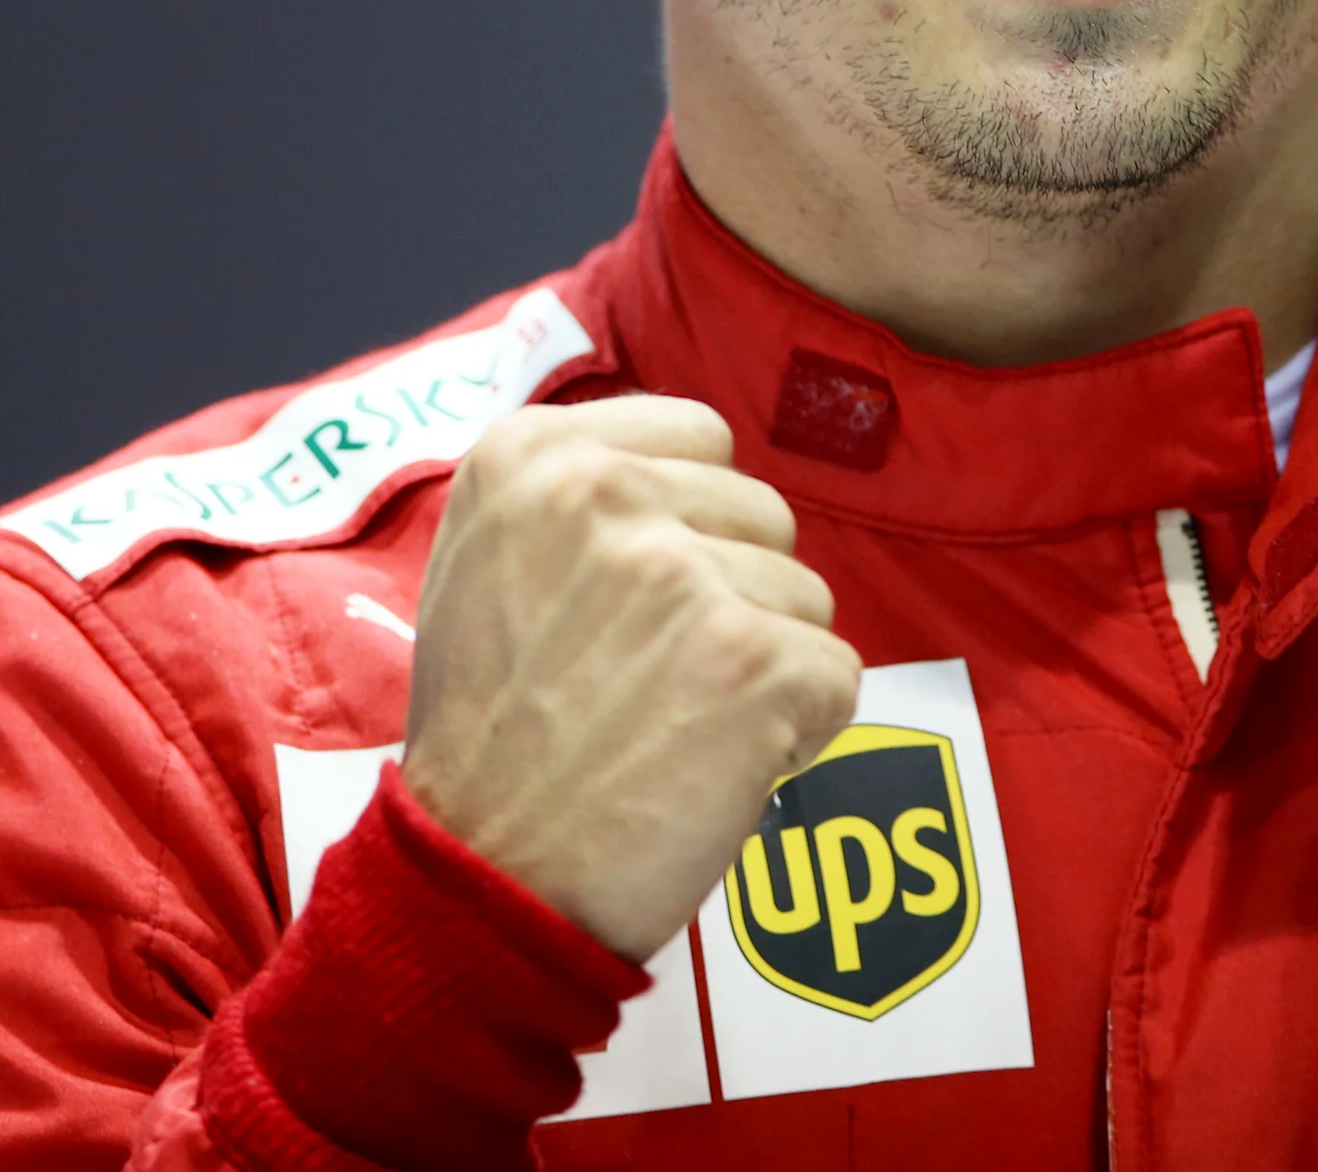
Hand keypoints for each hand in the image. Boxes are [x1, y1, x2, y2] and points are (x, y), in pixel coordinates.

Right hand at [400, 396, 860, 960]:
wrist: (482, 879)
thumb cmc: (493, 738)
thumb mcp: (488, 564)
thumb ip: (581, 501)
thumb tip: (697, 475)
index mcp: (533, 454)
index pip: (700, 438)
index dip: (693, 528)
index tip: (636, 604)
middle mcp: (603, 491)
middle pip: (762, 513)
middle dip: (734, 599)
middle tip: (647, 684)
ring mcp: (680, 574)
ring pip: (804, 596)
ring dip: (762, 669)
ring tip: (669, 730)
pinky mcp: (751, 658)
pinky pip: (835, 676)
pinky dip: (798, 735)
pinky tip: (713, 770)